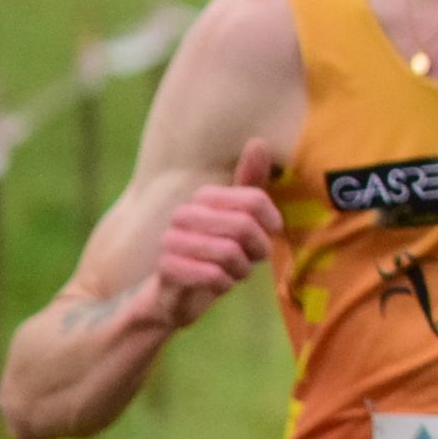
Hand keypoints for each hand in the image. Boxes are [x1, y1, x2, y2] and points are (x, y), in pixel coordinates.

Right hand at [133, 139, 279, 332]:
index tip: (268, 235)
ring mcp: (171, 240)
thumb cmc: (215, 256)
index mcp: (204, 198)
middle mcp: (184, 213)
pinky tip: (215, 285)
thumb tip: (258, 141)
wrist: (173, 297)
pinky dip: (223, 284)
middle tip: (247, 260)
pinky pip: (212, 274)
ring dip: (239, 271)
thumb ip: (250, 187)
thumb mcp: (239, 222)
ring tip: (230, 272)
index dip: (271, 224)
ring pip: (229, 252)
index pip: (255, 200)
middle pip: (244, 226)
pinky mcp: (166, 268)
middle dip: (256, 250)